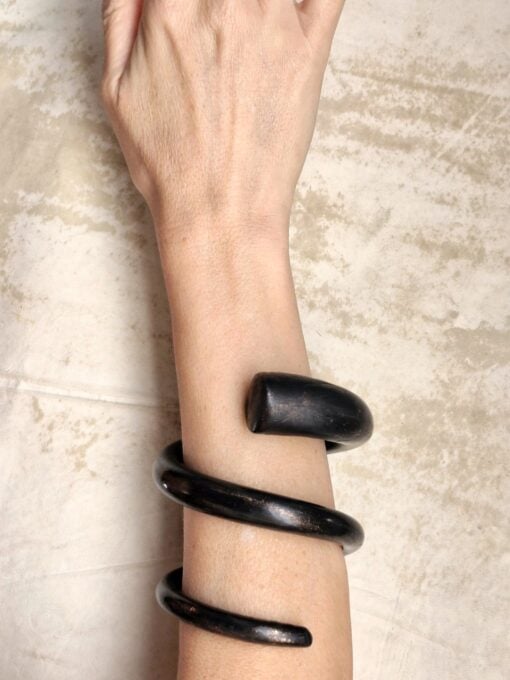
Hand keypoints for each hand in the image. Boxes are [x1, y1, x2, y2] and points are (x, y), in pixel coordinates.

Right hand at [100, 0, 344, 238]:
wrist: (220, 211)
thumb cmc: (169, 161)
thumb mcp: (114, 89)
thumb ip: (119, 15)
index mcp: (173, 7)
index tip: (185, 9)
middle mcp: (226, 2)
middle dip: (216, 2)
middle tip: (216, 21)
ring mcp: (274, 22)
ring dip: (254, 2)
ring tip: (242, 23)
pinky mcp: (310, 49)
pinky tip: (291, 8)